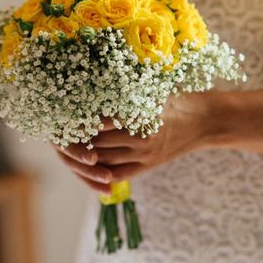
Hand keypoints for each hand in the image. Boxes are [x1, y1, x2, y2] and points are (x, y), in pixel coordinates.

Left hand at [54, 93, 211, 192]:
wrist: (206, 121)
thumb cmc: (176, 98)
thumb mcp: (150, 91)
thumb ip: (123, 93)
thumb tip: (89, 88)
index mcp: (140, 116)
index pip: (98, 121)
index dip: (78, 119)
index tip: (62, 112)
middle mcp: (140, 139)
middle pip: (96, 143)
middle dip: (76, 137)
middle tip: (56, 130)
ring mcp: (144, 156)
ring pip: (103, 160)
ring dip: (84, 154)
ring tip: (66, 144)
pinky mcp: (147, 167)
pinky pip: (116, 173)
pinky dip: (98, 171)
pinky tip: (86, 162)